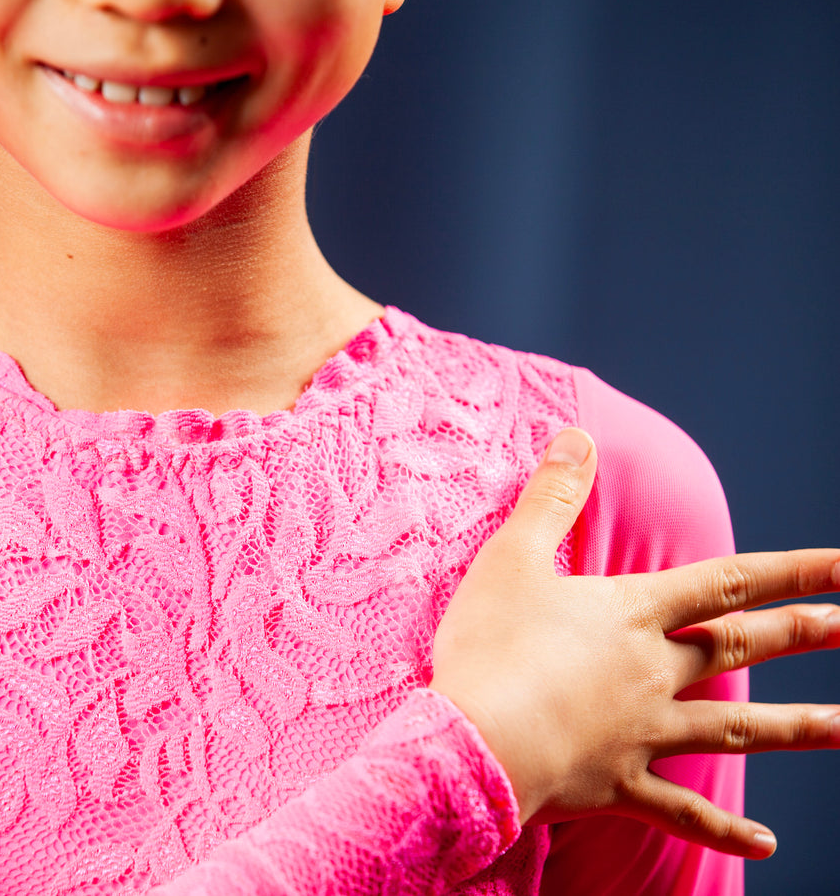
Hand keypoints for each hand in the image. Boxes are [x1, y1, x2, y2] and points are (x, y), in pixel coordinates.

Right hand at [429, 426, 839, 858]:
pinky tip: (768, 843)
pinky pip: (682, 812)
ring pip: (734, 731)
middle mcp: (652, 672)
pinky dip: (724, 831)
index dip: (790, 571)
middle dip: (804, 633)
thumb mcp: (510, 559)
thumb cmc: (489, 646)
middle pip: (740, 648)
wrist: (476, 742)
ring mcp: (642, 732)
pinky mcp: (619, 784)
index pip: (724, 583)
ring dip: (798, 727)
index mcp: (630, 614)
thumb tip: (579, 435)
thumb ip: (550, 499)